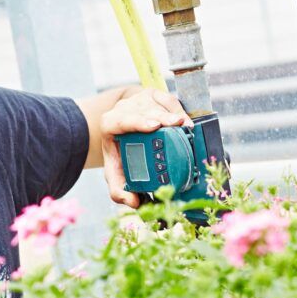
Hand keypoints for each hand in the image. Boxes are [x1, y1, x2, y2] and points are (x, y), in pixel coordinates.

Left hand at [100, 88, 191, 207]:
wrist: (124, 130)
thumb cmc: (121, 152)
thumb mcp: (116, 171)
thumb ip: (119, 190)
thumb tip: (134, 203)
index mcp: (110, 125)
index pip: (120, 121)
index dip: (137, 122)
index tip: (154, 126)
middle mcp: (123, 109)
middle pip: (142, 110)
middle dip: (160, 116)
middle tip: (177, 125)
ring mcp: (139, 99)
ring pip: (157, 104)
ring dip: (173, 114)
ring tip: (185, 125)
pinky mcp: (153, 94)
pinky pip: (168, 99)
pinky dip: (178, 109)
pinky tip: (186, 120)